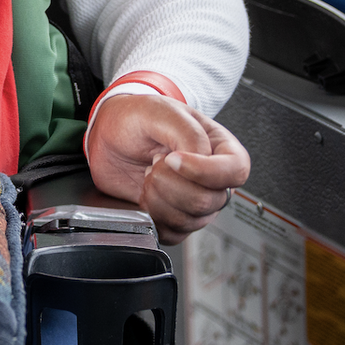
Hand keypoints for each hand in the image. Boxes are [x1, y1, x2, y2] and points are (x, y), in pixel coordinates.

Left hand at [84, 95, 250, 243]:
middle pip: (209, 201)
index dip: (204, 172)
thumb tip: (201, 159)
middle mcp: (213, 178)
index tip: (171, 159)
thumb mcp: (162, 112)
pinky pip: (173, 233)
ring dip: (159, 198)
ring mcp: (196, 201)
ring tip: (148, 175)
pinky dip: (153, 215)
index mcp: (220, 147)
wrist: (109, 135)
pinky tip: (145, 193)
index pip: (235, 171)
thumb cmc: (137, 118)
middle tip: (153, 163)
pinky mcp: (176, 218)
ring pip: (190, 220)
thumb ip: (188, 133)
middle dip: (171, 184)